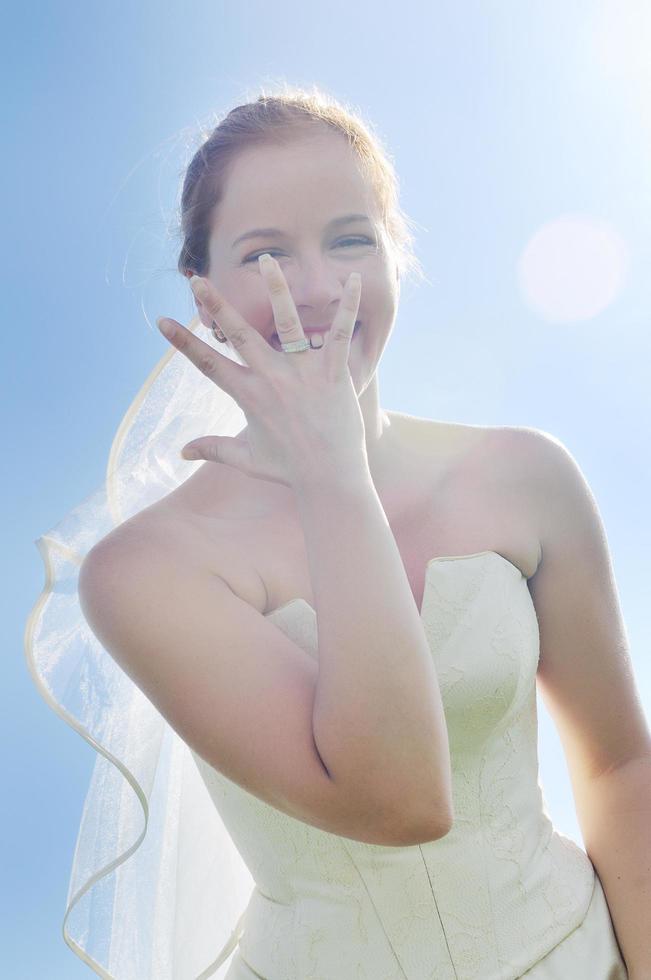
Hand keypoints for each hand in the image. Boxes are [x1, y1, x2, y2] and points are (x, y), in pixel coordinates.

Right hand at [156, 254, 366, 488]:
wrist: (329, 479)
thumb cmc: (288, 470)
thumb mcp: (246, 457)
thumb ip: (214, 449)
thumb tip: (183, 451)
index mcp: (248, 396)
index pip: (207, 364)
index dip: (182, 343)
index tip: (162, 321)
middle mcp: (272, 379)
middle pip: (238, 334)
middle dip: (216, 305)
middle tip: (198, 279)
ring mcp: (304, 373)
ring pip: (287, 322)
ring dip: (276, 289)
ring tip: (267, 259)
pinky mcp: (334, 372)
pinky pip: (341, 332)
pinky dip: (347, 306)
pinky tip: (350, 277)